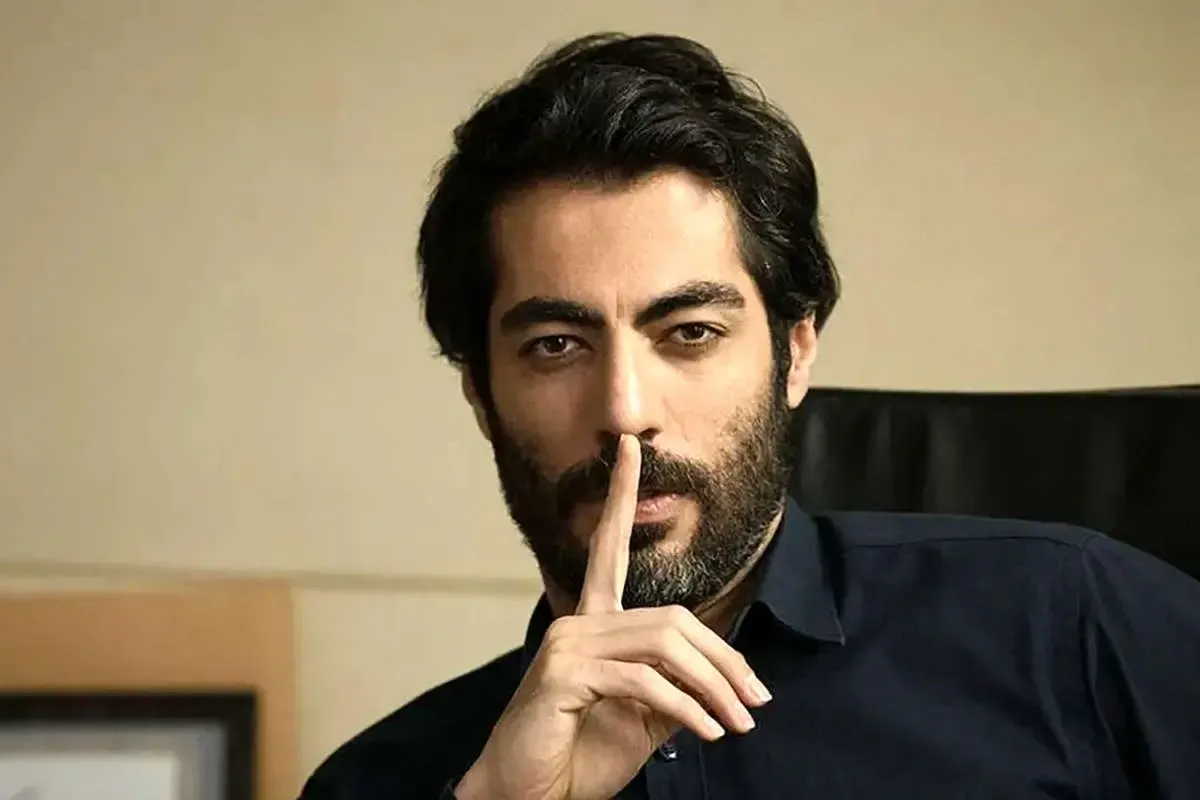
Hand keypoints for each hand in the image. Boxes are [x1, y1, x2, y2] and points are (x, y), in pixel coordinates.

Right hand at [455, 435, 771, 799]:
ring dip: (713, 687)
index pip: (608, 549)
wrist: (528, 799)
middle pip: (670, 617)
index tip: (628, 450)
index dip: (620, 496)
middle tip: (757, 700)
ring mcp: (567, 643)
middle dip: (723, 659)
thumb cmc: (579, 757)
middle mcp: (577, 622)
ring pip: (664, 644)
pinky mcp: (564, 672)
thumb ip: (674, 690)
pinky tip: (708, 731)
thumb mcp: (642, 721)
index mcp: (591, 623)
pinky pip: (644, 681)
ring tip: (740, 723)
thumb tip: (725, 685)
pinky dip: (687, 707)